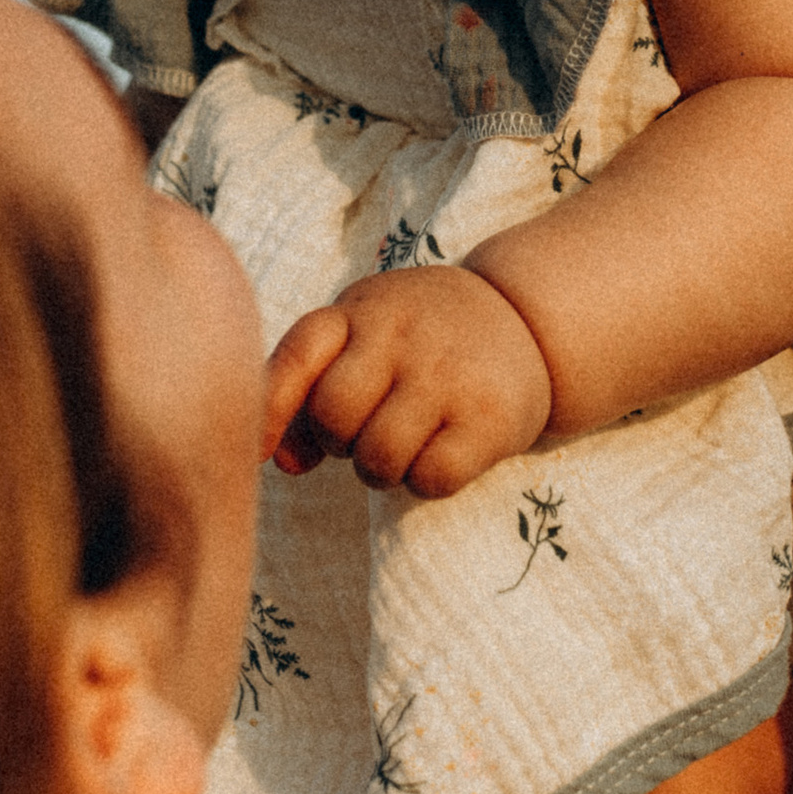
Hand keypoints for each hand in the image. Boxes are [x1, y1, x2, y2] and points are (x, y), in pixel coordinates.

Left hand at [264, 265, 553, 496]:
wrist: (528, 317)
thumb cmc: (422, 340)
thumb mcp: (365, 338)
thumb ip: (311, 390)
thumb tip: (283, 462)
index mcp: (362, 311)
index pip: (299, 355)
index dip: (273, 409)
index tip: (265, 453)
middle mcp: (403, 336)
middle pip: (334, 419)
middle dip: (341, 442)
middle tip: (370, 430)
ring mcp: (448, 375)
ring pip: (378, 458)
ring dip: (382, 470)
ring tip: (405, 445)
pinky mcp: (491, 418)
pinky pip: (431, 478)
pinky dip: (426, 482)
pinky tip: (441, 455)